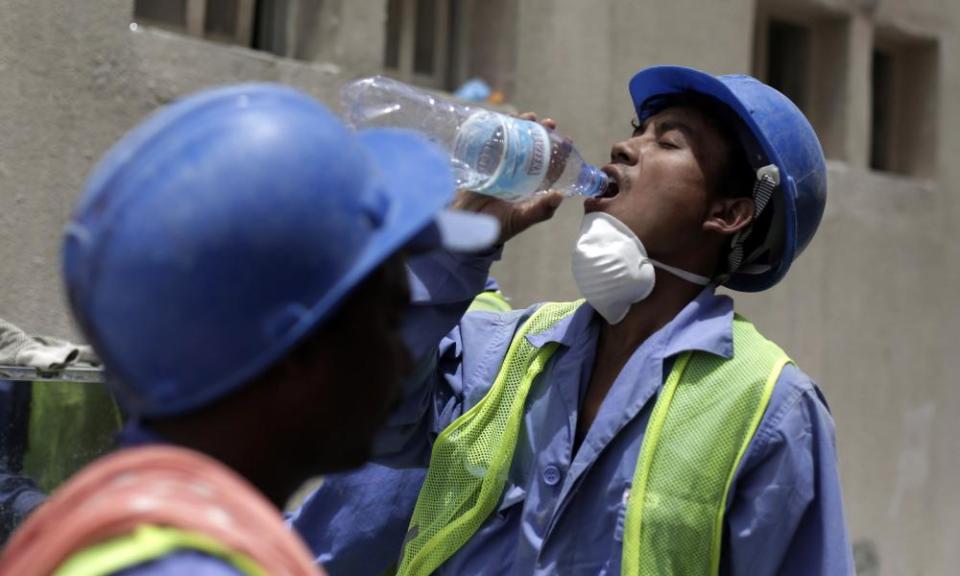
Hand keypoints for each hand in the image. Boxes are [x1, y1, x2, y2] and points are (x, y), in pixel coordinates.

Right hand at [452, 113, 564, 243]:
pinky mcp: (486, 161)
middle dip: (542, 132)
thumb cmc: (499, 224)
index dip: (559, 151)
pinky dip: (500, 128)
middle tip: (548, 123)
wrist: (469, 223)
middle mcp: (520, 172)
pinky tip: (505, 119)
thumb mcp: (522, 218)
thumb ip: (541, 210)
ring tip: (529, 117)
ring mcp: (503, 165)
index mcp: (533, 184)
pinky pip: (494, 140)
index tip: (567, 140)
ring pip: (516, 140)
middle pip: (533, 146)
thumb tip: (560, 195)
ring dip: (523, 126)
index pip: (550, 163)